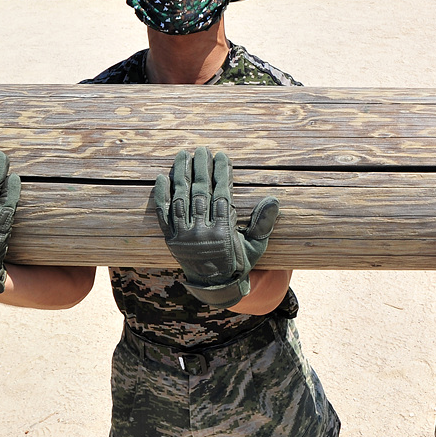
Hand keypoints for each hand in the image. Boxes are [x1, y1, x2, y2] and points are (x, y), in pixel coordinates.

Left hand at [153, 148, 278, 308]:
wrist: (215, 287)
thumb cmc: (239, 263)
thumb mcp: (257, 246)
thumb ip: (264, 223)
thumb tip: (273, 200)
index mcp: (223, 232)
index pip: (221, 194)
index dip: (221, 173)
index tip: (222, 156)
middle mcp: (201, 233)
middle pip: (200, 193)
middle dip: (201, 168)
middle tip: (202, 149)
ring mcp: (184, 236)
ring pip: (180, 199)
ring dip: (181, 175)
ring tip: (183, 155)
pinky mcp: (171, 239)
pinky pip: (164, 214)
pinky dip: (162, 196)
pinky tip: (162, 177)